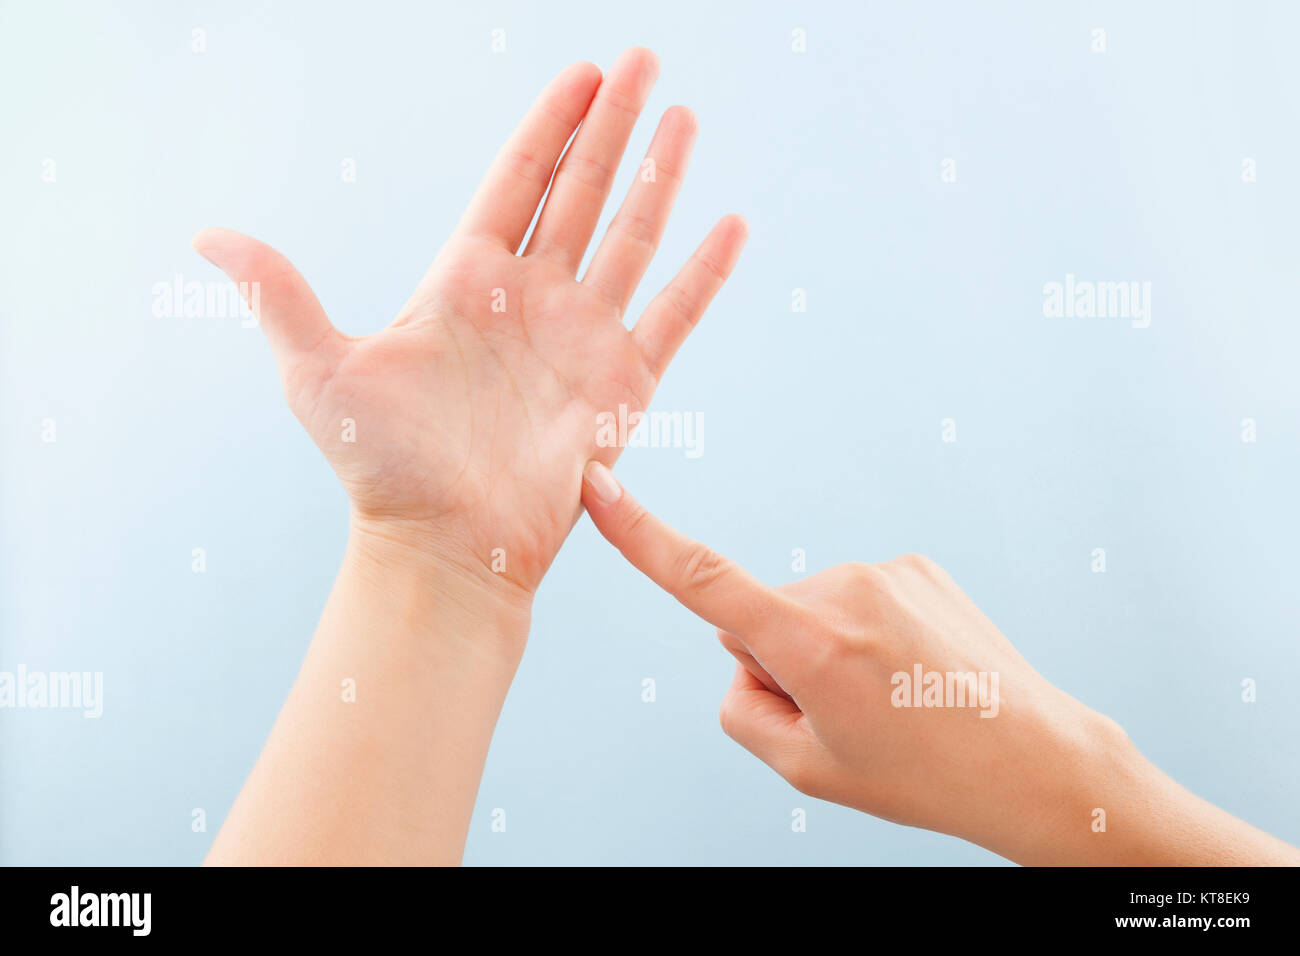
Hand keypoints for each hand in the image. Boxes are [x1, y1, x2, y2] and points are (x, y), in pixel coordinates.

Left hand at [193, 48, 746, 608]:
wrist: (446, 548)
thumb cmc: (381, 470)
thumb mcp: (319, 373)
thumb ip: (280, 295)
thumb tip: (205, 236)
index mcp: (467, 281)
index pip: (519, 179)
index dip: (552, 123)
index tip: (586, 72)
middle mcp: (532, 299)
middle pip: (582, 190)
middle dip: (615, 125)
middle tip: (647, 61)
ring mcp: (582, 338)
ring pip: (632, 238)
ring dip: (660, 178)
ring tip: (687, 118)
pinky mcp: (622, 386)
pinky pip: (674, 316)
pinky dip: (704, 273)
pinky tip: (730, 225)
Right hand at [580, 461, 1299, 864]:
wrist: (1032, 759)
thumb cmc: (917, 773)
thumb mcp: (805, 769)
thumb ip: (741, 708)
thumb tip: (742, 654)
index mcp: (809, 642)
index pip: (702, 581)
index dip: (640, 535)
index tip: (598, 484)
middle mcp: (843, 588)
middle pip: (761, 617)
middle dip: (782, 658)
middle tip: (850, 711)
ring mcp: (885, 570)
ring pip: (809, 606)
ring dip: (828, 645)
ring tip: (892, 694)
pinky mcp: (915, 564)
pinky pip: (853, 594)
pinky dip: (867, 628)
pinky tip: (912, 667)